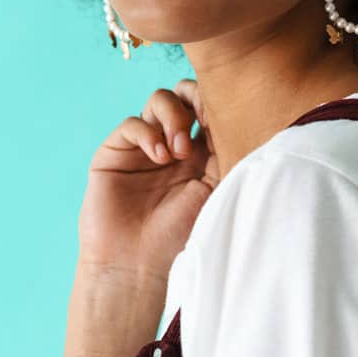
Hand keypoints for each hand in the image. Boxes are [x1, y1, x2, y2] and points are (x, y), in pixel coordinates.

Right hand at [77, 78, 217, 280]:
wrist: (139, 264)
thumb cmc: (183, 232)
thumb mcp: (217, 187)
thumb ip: (225, 150)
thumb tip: (242, 115)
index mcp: (203, 149)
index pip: (211, 107)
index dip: (219, 101)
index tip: (230, 113)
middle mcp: (174, 142)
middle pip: (185, 93)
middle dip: (195, 97)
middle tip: (204, 121)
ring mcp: (144, 145)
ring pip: (159, 99)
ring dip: (174, 116)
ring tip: (180, 151)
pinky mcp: (115, 153)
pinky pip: (132, 123)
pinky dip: (148, 133)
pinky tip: (160, 157)